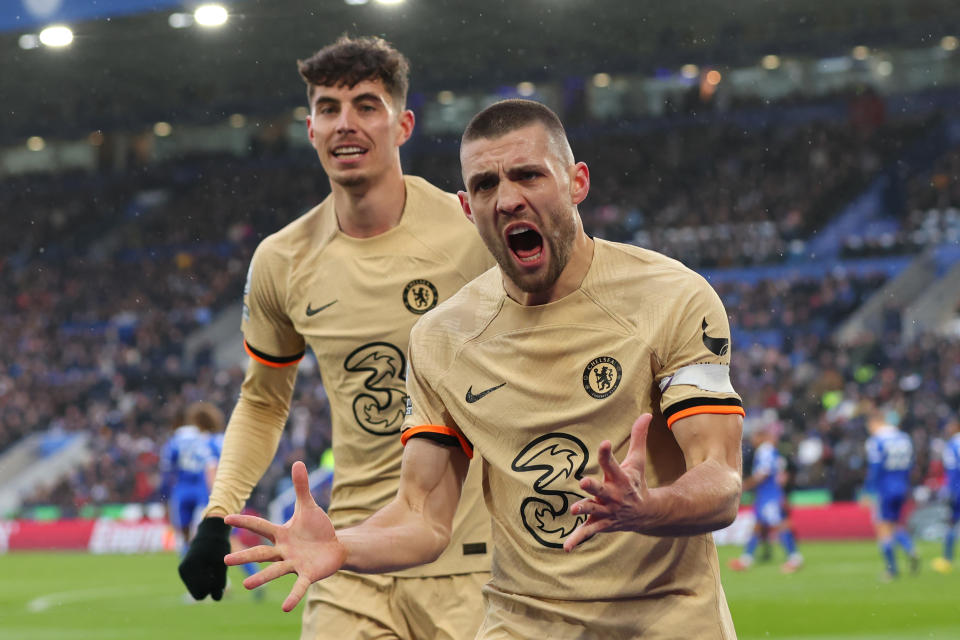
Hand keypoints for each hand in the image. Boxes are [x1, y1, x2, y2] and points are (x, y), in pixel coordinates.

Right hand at [178, 517, 230, 599]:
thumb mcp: (222, 564)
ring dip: (207, 583)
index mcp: (191, 568)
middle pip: (198, 594)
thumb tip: (217, 599)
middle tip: (217, 574)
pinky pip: (196, 584)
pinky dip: (204, 579)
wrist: (210, 533)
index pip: (201, 593)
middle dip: (209, 588)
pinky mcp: (185, 571)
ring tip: (213, 568)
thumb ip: (220, 582)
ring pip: (197, 589)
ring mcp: (183, 571)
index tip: (219, 577)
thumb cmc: (218, 547)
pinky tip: (209, 568)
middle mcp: (184, 570)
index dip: (213, 589)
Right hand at [224, 461, 346, 611]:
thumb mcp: (308, 506)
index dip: (244, 521)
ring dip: (261, 578)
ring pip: (275, 571)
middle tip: (225, 560)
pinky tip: (285, 608)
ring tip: (246, 585)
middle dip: (244, 557)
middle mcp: (284, 550)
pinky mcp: (307, 574)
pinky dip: (293, 596)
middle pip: (261, 553)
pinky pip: (298, 586)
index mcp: (281, 533)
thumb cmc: (317, 528)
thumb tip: (297, 461)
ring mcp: (294, 563)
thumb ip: (301, 486)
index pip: (260, 526)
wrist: (335, 546)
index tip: (225, 518)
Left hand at [564, 414, 653, 551]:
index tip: (603, 442)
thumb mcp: (637, 460)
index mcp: (621, 478)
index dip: (606, 453)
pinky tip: (565, 547)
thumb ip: (638, 437)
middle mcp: (614, 495)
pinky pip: (589, 532)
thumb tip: (647, 413)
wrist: (647, 514)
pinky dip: (578, 539)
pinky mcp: (601, 523)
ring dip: (585, 510)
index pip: (612, 463)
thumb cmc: (637, 482)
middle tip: (583, 482)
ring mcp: (607, 511)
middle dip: (593, 487)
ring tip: (574, 509)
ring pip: (594, 510)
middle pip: (602, 490)